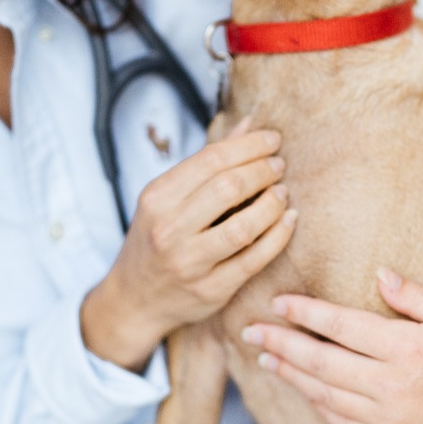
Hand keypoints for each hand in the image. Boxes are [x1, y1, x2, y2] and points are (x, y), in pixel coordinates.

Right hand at [81, 120, 297, 370]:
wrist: (134, 299)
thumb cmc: (156, 238)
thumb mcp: (168, 197)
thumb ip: (208, 162)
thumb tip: (250, 124)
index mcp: (157, 197)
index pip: (211, 160)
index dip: (249, 146)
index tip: (273, 140)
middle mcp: (169, 229)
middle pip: (229, 188)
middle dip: (263, 171)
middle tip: (279, 166)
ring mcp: (189, 263)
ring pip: (244, 226)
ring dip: (273, 204)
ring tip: (283, 193)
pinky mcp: (211, 290)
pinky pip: (254, 259)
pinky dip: (278, 236)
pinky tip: (288, 220)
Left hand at [241, 272, 422, 423]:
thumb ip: (417, 296)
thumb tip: (379, 276)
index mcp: (406, 347)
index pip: (340, 325)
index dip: (304, 313)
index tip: (276, 303)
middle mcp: (391, 385)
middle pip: (320, 361)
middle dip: (280, 344)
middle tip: (248, 331)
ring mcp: (389, 419)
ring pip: (325, 394)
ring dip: (291, 376)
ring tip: (265, 358)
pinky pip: (344, 423)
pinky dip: (318, 405)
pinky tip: (303, 391)